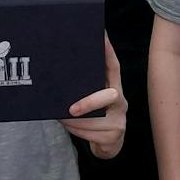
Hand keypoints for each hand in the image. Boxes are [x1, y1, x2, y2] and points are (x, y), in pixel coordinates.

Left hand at [61, 38, 126, 158]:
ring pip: (95, 120)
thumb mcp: (91, 98)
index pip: (113, 67)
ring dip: (74, 121)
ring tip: (61, 118)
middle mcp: (120, 101)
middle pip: (111, 96)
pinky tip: (69, 126)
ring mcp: (119, 119)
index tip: (101, 36)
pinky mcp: (115, 135)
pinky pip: (92, 134)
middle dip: (89, 103)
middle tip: (70, 109)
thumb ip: (83, 86)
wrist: (108, 143)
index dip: (108, 51)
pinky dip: (77, 131)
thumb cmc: (93, 116)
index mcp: (113, 86)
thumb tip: (58, 69)